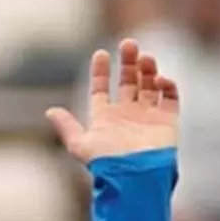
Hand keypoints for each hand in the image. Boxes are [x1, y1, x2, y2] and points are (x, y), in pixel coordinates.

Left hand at [47, 39, 178, 162]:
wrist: (134, 176)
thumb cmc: (106, 163)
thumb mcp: (80, 144)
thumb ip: (66, 127)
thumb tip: (50, 111)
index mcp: (105, 118)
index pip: (102, 89)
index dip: (101, 71)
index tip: (101, 54)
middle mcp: (127, 115)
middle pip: (129, 81)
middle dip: (128, 62)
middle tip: (128, 44)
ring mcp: (147, 117)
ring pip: (149, 85)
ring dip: (148, 69)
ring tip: (145, 57)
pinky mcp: (167, 122)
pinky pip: (170, 98)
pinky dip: (167, 85)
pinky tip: (159, 79)